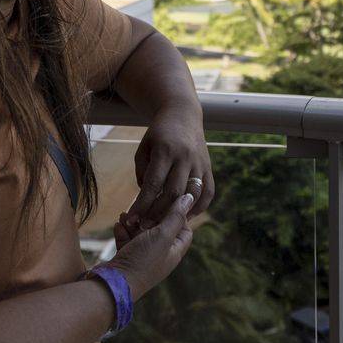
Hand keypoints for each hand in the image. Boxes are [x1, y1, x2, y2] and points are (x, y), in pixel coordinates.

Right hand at [106, 192, 195, 299]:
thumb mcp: (162, 236)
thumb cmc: (142, 261)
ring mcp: (143, 257)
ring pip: (142, 233)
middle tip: (144, 206)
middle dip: (151, 216)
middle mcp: (161, 255)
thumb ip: (175, 216)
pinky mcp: (127, 258)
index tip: (167, 201)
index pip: (184, 229)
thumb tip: (190, 197)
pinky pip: (128, 240)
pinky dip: (123, 231)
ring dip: (135, 222)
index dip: (178, 214)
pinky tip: (118, 224)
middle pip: (161, 229)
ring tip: (127, 214)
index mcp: (174, 251)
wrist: (113, 285)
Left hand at [124, 110, 213, 230]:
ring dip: (179, 212)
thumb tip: (145, 199)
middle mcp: (184, 157)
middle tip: (146, 227)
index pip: (153, 184)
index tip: (133, 219)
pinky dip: (200, 206)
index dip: (142, 205)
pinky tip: (188, 216)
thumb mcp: (144, 148)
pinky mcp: (209, 166)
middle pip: (173, 192)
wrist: (182, 115)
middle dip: (158, 213)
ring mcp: (199, 162)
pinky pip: (208, 191)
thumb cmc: (158, 134)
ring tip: (165, 225)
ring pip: (192, 194)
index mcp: (165, 151)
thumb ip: (143, 173)